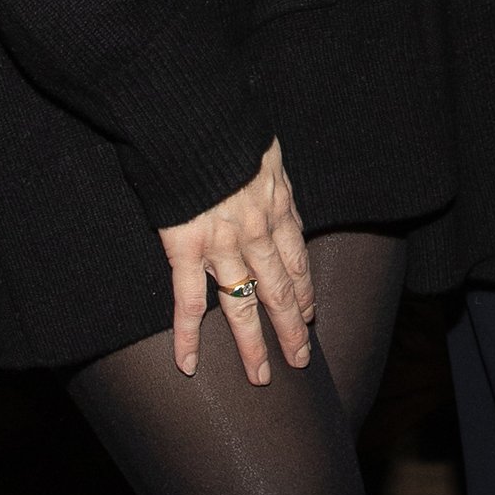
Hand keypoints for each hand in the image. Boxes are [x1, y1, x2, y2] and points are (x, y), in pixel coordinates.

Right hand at [158, 140, 313, 382]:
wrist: (195, 117)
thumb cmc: (227, 122)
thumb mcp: (263, 143)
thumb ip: (265, 167)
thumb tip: (264, 169)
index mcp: (278, 204)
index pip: (297, 257)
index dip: (304, 289)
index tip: (309, 313)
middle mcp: (257, 232)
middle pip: (279, 290)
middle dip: (291, 327)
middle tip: (300, 360)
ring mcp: (222, 244)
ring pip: (242, 304)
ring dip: (253, 344)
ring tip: (261, 377)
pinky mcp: (185, 248)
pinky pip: (187, 301)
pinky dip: (186, 335)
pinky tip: (188, 364)